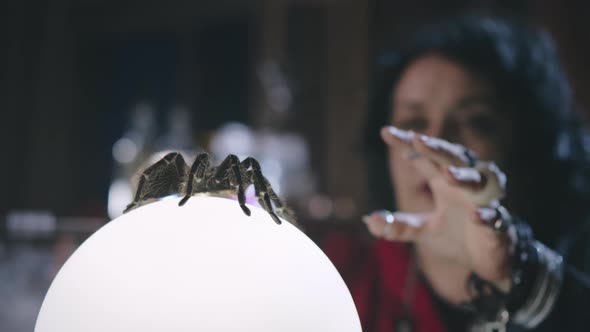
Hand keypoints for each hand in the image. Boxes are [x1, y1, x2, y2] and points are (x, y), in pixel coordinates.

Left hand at [363, 126, 514, 302]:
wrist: (486, 260)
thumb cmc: (455, 235)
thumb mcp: (423, 230)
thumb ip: (399, 225)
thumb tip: (370, 220)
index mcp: (444, 181)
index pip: (425, 156)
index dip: (407, 143)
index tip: (386, 132)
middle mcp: (463, 185)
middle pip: (452, 158)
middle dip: (436, 148)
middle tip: (417, 139)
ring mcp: (482, 203)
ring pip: (477, 182)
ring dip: (464, 177)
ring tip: (448, 175)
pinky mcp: (497, 225)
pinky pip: (493, 217)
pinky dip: (486, 216)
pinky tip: (475, 216)